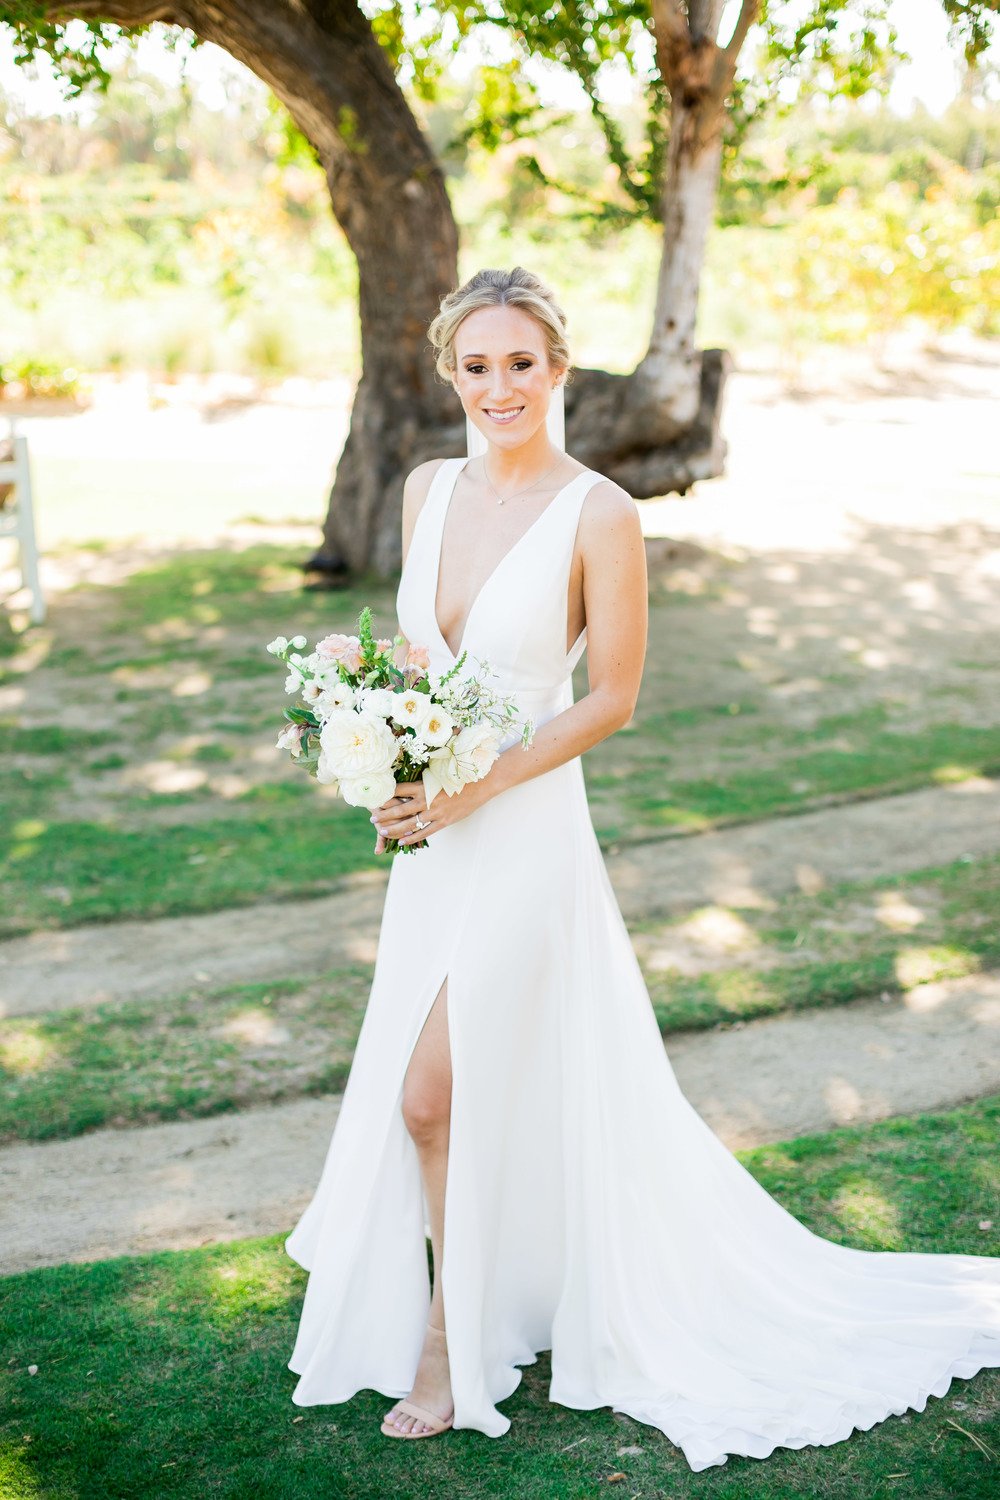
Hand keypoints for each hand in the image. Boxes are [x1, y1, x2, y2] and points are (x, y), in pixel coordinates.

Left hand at [370, 776, 490, 850]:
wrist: (480, 784)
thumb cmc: (459, 777)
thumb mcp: (439, 774)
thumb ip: (424, 779)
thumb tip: (410, 776)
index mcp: (424, 785)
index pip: (399, 790)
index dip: (385, 794)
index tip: (375, 798)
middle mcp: (427, 799)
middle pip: (400, 809)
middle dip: (384, 815)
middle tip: (373, 818)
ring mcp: (435, 812)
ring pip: (410, 823)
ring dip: (394, 828)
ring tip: (382, 832)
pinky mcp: (443, 821)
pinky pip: (424, 832)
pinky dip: (412, 837)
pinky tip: (402, 841)